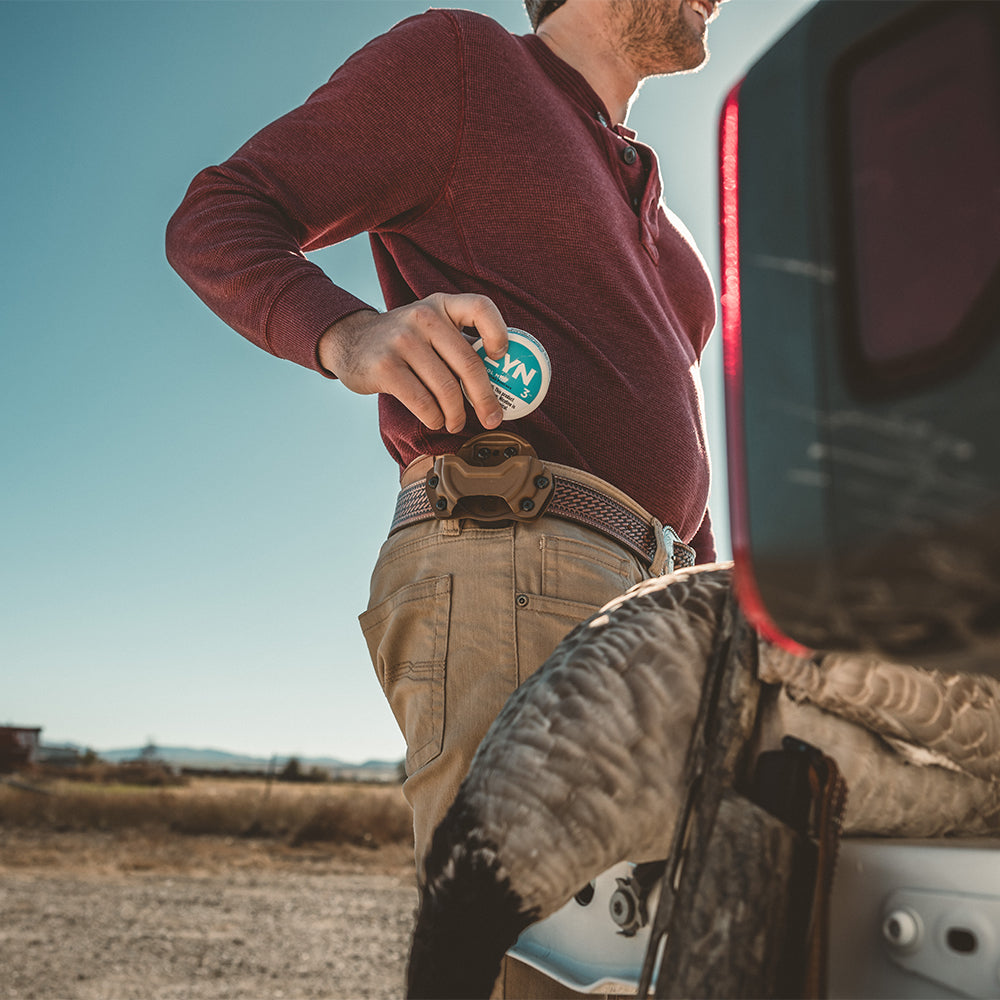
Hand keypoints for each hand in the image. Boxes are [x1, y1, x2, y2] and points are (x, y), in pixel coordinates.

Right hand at [318, 293, 507, 433]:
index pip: (480, 307)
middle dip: (485, 399)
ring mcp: (402, 341)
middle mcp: (423, 317)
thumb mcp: (431, 327)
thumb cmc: (404, 342)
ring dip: (456, 415)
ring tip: (455, 422)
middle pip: (469, 364)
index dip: (499, 333)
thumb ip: (460, 344)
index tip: (500, 358)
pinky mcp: (385, 367)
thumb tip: (502, 382)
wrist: (350, 340)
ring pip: (446, 389)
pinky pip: (423, 402)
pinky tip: (435, 419)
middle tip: (492, 419)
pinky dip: (435, 417)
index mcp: (442, 305)